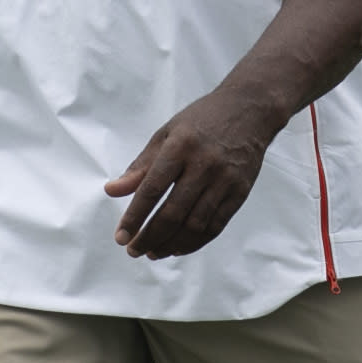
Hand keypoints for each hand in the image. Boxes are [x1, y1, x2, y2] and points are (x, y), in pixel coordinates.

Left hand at [104, 86, 265, 258]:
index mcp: (181, 146)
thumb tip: (112, 191)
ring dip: (171, 244)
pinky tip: (178, 248)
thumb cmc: (201, 121)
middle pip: (173, 212)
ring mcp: (225, 180)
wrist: (249, 110)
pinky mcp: (240, 192)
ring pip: (195, 225)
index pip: (152, 189)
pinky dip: (194, 242)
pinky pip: (215, 226)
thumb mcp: (166, 133)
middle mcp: (204, 164)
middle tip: (133, 250)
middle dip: (150, 236)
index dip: (134, 217)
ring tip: (153, 252)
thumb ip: (140, 165)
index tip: (120, 237)